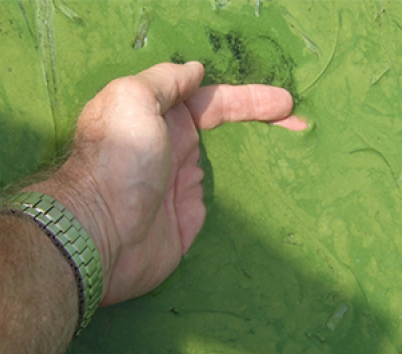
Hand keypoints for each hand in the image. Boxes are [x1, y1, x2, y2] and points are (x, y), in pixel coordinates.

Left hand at [28, 62, 305, 304]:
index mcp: (161, 116)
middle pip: (226, 129)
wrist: (100, 234)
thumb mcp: (132, 100)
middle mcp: (173, 147)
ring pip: (226, 164)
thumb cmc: (119, 161)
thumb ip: (165, 81)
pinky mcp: (188, 220)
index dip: (250, 99)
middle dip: (263, 123)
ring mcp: (182, 185)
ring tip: (294, 155)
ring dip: (256, 157)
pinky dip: (245, 195)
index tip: (286, 104)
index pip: (214, 100)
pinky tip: (269, 192)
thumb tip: (194, 70)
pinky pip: (222, 201)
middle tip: (301, 125)